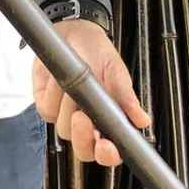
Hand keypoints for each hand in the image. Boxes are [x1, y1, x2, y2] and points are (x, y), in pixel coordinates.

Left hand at [32, 19, 150, 167]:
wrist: (74, 33)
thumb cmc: (97, 53)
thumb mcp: (116, 73)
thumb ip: (126, 98)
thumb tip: (142, 120)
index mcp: (107, 120)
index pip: (107, 151)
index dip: (107, 155)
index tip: (108, 147)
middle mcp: (86, 123)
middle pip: (83, 149)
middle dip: (83, 136)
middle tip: (83, 117)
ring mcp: (64, 116)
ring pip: (63, 129)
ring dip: (68, 106)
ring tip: (74, 83)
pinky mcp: (46, 104)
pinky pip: (47, 110)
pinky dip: (53, 94)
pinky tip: (60, 80)